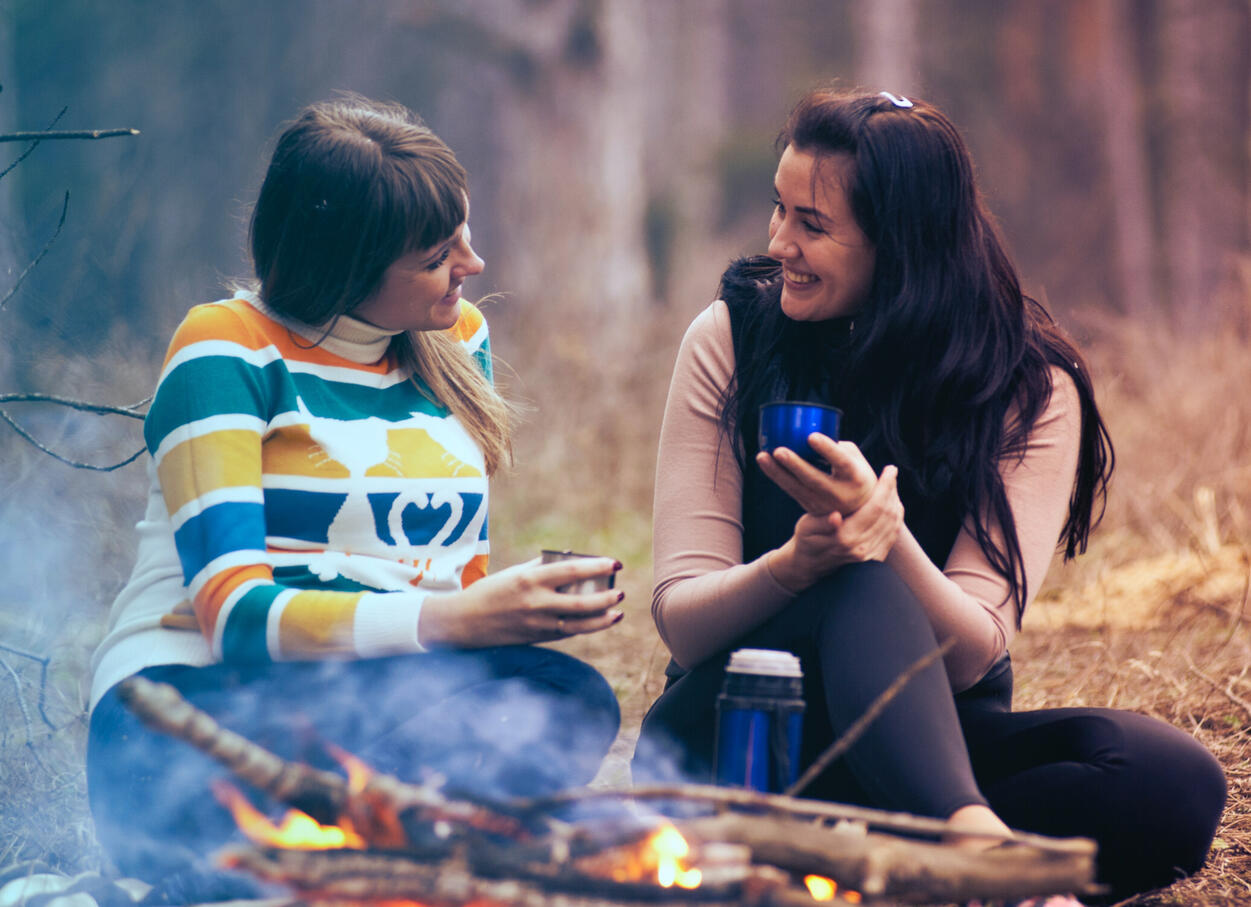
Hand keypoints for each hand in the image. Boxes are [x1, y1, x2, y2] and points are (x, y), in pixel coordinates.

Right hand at [417, 557, 623, 647]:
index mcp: (530, 579)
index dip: (598, 566)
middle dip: (606, 597)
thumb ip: (542, 567)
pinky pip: (567, 633)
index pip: (572, 571)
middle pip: (581, 602)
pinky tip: (599, 622)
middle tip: (621, 591)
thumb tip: (572, 560)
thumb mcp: (515, 573)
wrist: (464, 623)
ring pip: (579, 624)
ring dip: (602, 619)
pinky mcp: (537, 639)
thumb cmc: (491, 591)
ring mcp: (537, 624)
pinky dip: (585, 627)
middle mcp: (536, 602)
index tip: (616, 563)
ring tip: (618, 612)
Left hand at [756, 434, 876, 515]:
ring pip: (796, 488)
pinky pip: (790, 490)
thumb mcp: (856, 459)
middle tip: (778, 451)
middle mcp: (840, 493)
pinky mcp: (809, 507)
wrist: (859, 509)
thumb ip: (837, 446)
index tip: (811, 436)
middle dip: (794, 465)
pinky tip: (765, 462)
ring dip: (777, 472)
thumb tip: (811, 433)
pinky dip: (776, 476)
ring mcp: (823, 504)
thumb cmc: (856, 474)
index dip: (827, 449)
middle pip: (814, 479)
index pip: (841, 462)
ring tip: (762, 456)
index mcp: (856, 477)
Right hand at [767, 465, 903, 592]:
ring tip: (892, 485)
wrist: (810, 566)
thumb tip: (835, 517)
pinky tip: (893, 504)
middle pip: (888, 514)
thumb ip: (821, 522)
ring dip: (895, 502)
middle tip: (892, 472)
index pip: (875, 508)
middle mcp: (861, 548)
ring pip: (893, 524)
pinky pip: (893, 534)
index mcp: (845, 538)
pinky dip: (896, 517)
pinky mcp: (875, 559)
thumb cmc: (806, 540)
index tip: (890, 470)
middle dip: (892, 490)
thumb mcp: (806, 528)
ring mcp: (870, 556)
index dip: (885, 487)